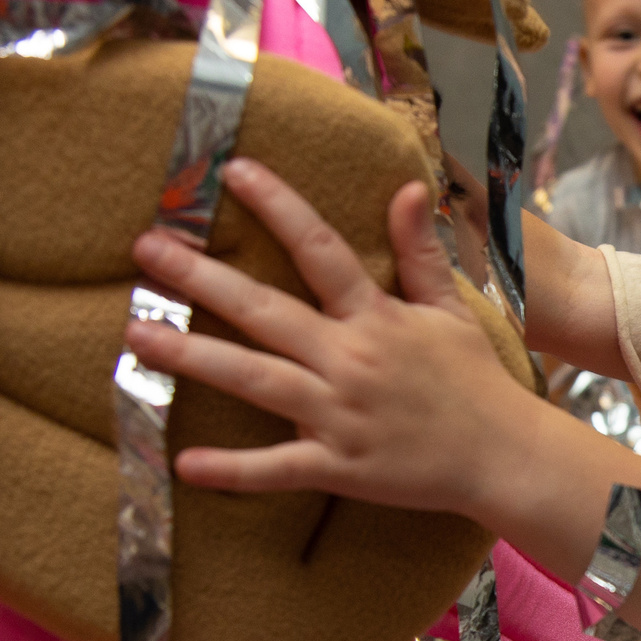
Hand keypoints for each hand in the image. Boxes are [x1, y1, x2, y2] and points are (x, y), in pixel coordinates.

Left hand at [124, 157, 536, 513]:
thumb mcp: (449, 309)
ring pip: (254, 380)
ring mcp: (339, 414)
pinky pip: (277, 468)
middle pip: (263, 310)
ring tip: (136, 335)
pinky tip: (184, 462)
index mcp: (375, 317)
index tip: (233, 171)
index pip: (319, 248)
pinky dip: (231, 469)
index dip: (276, 205)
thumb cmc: (474, 381)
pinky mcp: (338, 465)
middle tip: (145, 247)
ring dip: (192, 356)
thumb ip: (419, 251)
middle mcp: (350, 359)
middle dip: (200, 277)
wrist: (503, 455)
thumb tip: (406, 186)